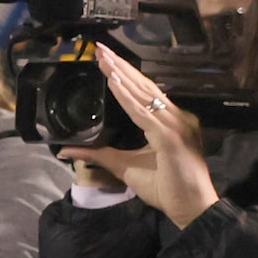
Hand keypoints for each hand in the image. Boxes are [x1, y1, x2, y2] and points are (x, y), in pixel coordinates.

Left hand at [59, 47, 220, 226]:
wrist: (191, 208)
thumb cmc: (166, 188)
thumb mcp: (123, 167)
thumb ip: (98, 155)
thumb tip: (66, 151)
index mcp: (169, 122)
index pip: (145, 92)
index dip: (125, 75)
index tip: (106, 60)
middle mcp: (176, 118)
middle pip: (144, 87)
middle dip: (120, 67)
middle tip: (99, 48)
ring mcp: (176, 125)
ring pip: (143, 95)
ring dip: (121, 75)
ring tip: (103, 59)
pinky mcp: (171, 137)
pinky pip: (144, 113)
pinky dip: (127, 97)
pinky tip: (113, 83)